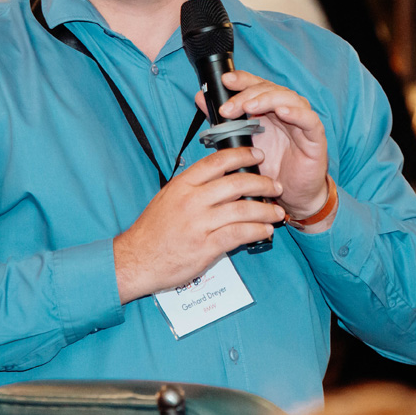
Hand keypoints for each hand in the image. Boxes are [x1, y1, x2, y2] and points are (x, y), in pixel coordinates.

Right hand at [113, 146, 284, 303]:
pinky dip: (256, 230)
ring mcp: (199, 223)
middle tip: (275, 185)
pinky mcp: (206, 246)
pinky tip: (266, 230)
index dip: (241, 156)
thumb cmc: (153, 230)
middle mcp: (192, 200)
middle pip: (236, 184)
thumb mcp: (167, 197)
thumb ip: (192, 187)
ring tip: (278, 211)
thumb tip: (219, 177)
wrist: (138, 259)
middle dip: (261, 183)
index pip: (217, 162)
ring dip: (265, 210)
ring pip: (242, 210)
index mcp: (182, 185)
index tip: (258, 155)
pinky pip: (239, 234)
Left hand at [198, 70, 328, 220]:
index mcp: (267, 108)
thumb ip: (222, 121)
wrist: (292, 195)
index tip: (224, 80)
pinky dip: (296, 113)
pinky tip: (282, 112)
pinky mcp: (315, 136)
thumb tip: (200, 98)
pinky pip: (309, 119)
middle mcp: (286, 109)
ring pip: (288, 98)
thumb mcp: (240, 143)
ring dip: (266, 100)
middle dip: (246, 95)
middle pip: (268, 89)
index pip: (255, 85)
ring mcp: (302, 120)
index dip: (241, 79)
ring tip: (249, 107)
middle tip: (228, 108)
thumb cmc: (269, 168)